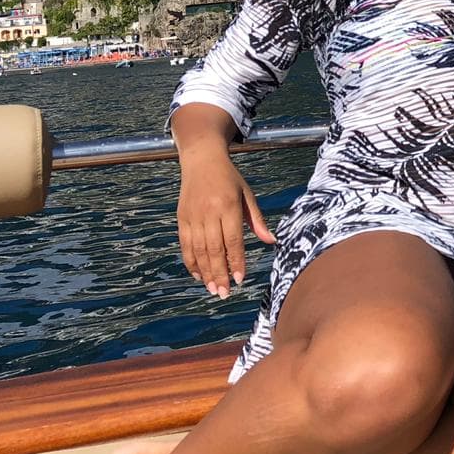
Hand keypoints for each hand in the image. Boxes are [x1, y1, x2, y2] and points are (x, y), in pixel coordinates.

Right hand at [176, 149, 273, 298]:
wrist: (202, 160)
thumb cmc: (230, 179)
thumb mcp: (247, 195)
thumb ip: (257, 220)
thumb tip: (272, 241)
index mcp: (228, 206)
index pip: (232, 239)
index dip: (235, 261)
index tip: (239, 279)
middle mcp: (209, 212)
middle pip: (213, 249)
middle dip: (219, 273)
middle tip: (224, 293)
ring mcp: (193, 216)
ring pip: (197, 250)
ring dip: (204, 272)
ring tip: (212, 289)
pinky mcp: (181, 218)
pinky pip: (184, 244)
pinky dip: (190, 261)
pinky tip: (198, 274)